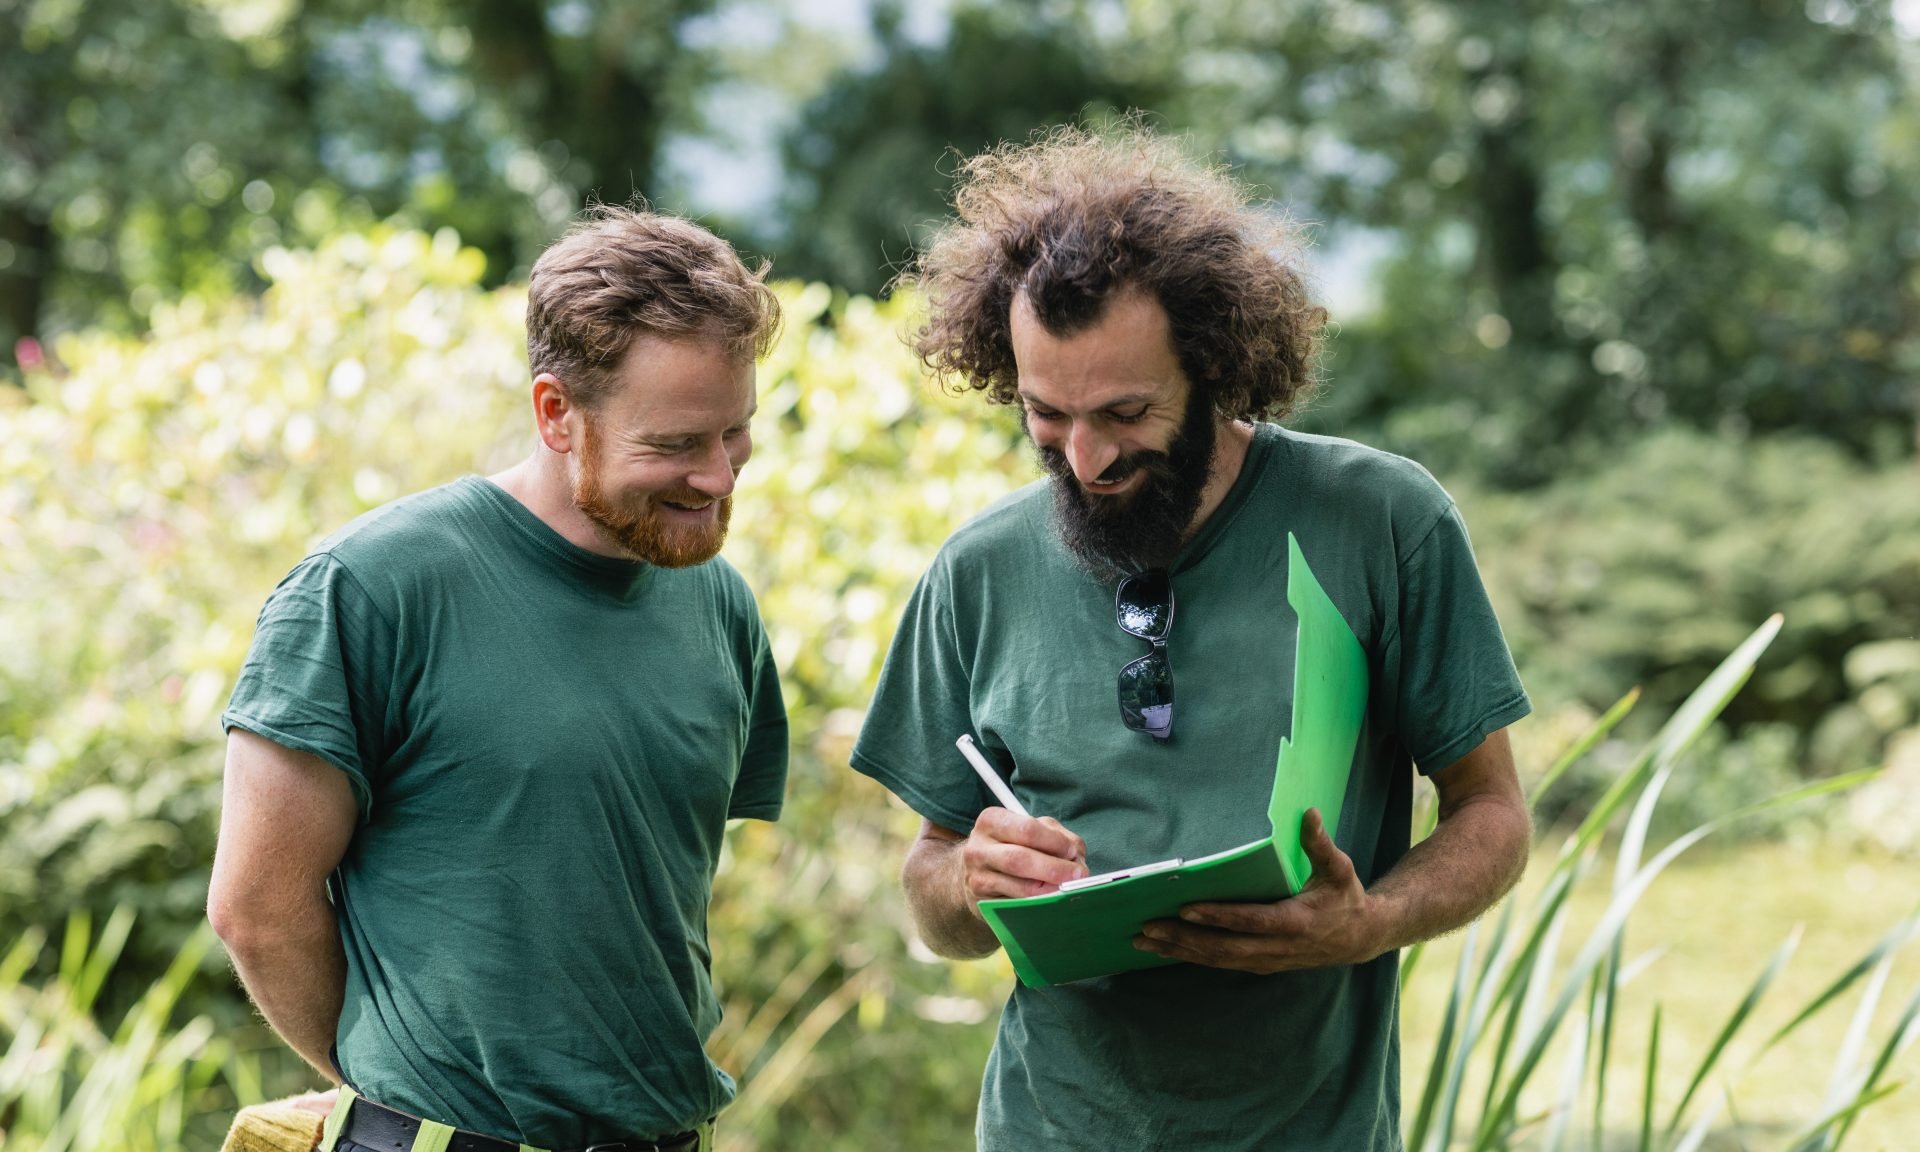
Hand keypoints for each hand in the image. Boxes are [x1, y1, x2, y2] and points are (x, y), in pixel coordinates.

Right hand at [959, 807, 1088, 914]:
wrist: (978, 870)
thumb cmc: (1012, 845)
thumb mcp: (1032, 830)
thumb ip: (1057, 837)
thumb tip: (1076, 859)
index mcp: (991, 821)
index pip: (1027, 829)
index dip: (1054, 841)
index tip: (1071, 851)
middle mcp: (978, 848)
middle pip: (1020, 859)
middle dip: (1054, 868)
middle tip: (1078, 875)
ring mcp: (977, 878)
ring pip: (1020, 887)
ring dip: (1051, 890)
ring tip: (1067, 889)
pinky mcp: (982, 903)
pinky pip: (1018, 907)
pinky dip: (1040, 905)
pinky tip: (1051, 901)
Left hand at [1133, 808, 1385, 973]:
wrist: (1360, 939)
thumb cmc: (1346, 898)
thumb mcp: (1339, 869)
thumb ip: (1320, 843)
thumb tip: (1309, 812)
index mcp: (1296, 922)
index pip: (1252, 921)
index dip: (1219, 917)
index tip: (1186, 908)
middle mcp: (1278, 947)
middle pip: (1224, 948)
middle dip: (1184, 938)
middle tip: (1147, 927)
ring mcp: (1267, 960)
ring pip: (1217, 960)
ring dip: (1179, 951)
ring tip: (1143, 941)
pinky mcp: (1259, 965)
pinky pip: (1220, 963)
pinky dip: (1190, 957)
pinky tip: (1164, 950)